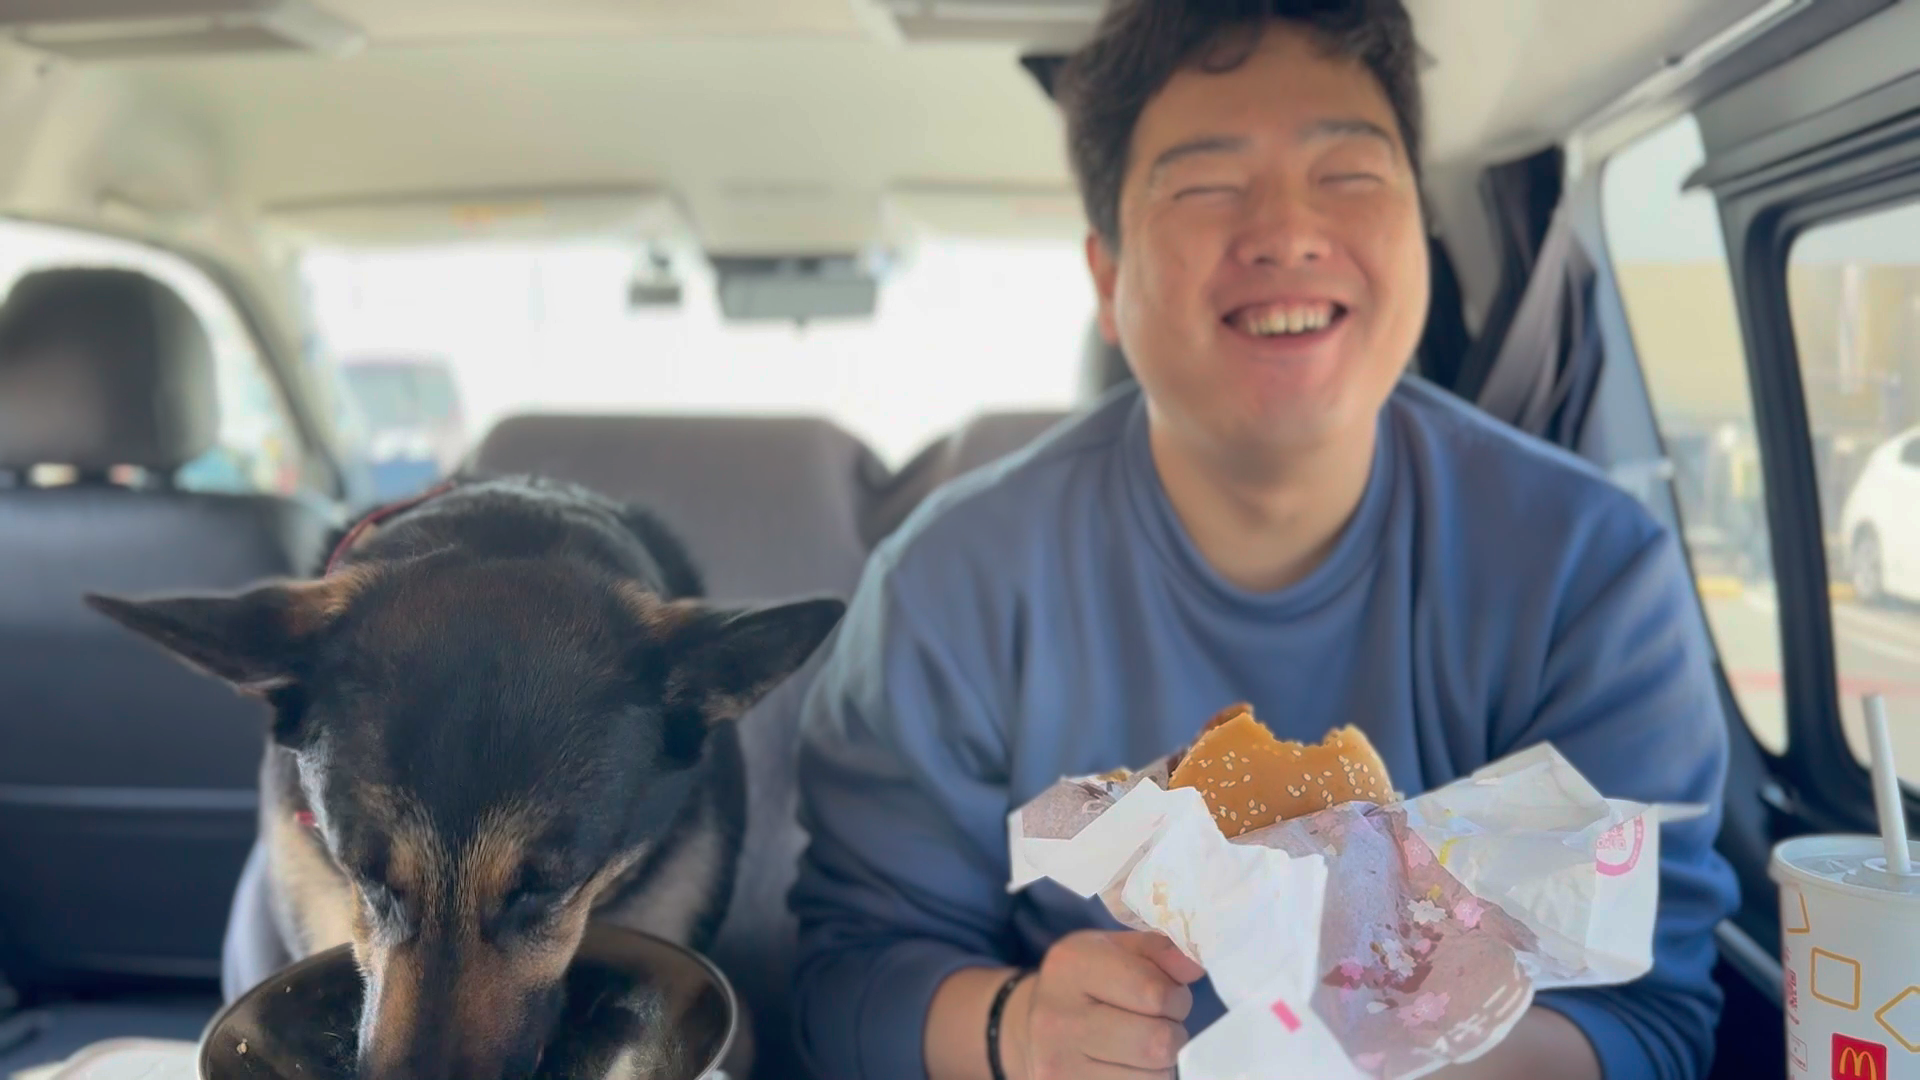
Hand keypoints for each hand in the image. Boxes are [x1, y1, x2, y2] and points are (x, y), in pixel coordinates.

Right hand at [1001, 930, 1204, 1079]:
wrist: (1033, 1030)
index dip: (1176, 997)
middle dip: (1172, 1033)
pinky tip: (1125, 1064)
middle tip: (1157, 1024)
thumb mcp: (1115, 950)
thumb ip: (1161, 951)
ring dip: (1159, 1063)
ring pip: (1154, 1078)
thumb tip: (1195, 966)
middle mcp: (1057, 1018)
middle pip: (1158, 1042)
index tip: (1167, 996)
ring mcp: (1058, 1066)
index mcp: (1070, 966)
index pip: (1155, 993)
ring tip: (1138, 1045)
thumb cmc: (1085, 984)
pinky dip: (1143, 1079)